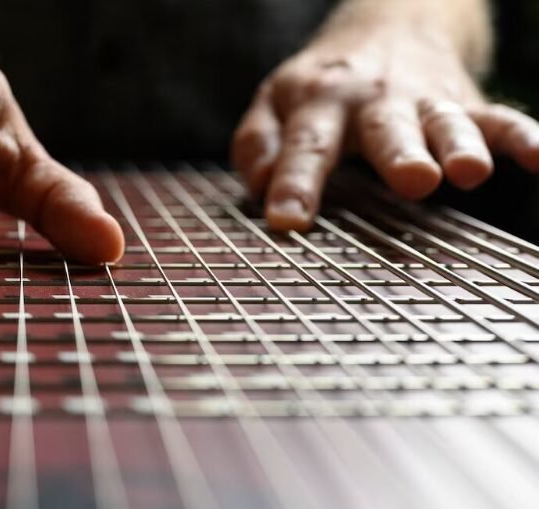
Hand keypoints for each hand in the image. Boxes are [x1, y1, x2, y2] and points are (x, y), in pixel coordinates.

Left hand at [232, 26, 538, 230]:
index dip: (295, 184)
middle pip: (385, 130)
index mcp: (318, 103)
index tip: (287, 221)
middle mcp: (374, 101)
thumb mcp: (275, 104)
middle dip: (399, 154)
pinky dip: (522, 136)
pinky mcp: (466, 103)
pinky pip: (498, 118)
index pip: (306, 147)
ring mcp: (425, 102)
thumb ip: (258, 144)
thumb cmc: (320, 87)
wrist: (388, 24)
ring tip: (469, 172)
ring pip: (445, 123)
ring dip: (459, 145)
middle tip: (412, 181)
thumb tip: (258, 185)